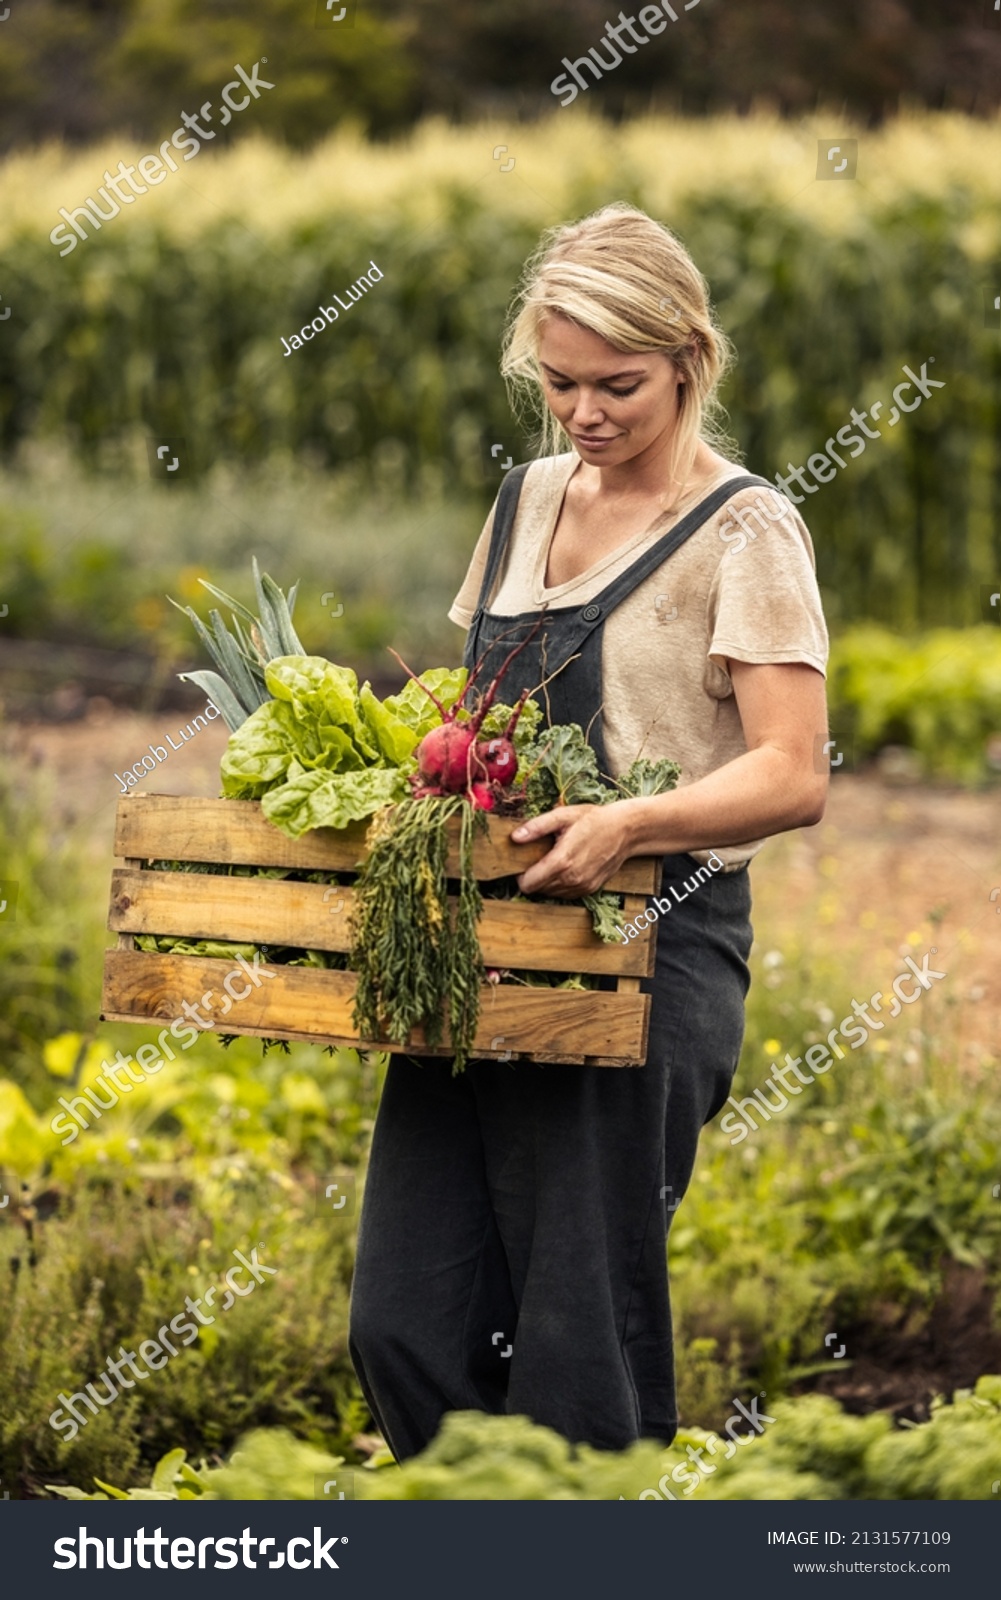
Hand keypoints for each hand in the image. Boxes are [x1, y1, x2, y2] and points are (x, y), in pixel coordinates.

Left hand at [510, 804, 633, 896]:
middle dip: (533, 876)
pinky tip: (567, 867)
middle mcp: (572, 879)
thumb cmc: (593, 820)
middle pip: (538, 890)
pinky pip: (566, 894)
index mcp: (561, 861)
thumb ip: (536, 827)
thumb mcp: (562, 816)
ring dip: (547, 881)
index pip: (528, 884)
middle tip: (538, 858)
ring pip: (551, 893)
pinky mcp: (591, 889)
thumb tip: (514, 837)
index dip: (520, 875)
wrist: (625, 830)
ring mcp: (582, 886)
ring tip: (554, 860)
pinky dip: (561, 884)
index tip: (522, 862)